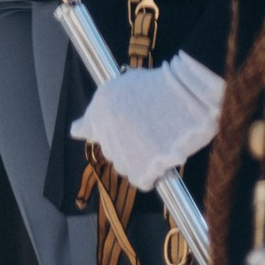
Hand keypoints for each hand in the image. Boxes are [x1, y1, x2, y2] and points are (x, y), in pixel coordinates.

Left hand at [75, 54, 223, 191]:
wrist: (186, 92)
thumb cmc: (164, 86)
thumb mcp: (129, 84)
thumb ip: (111, 105)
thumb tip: (83, 127)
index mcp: (101, 106)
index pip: (84, 127)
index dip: (85, 129)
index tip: (79, 130)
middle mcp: (106, 129)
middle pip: (112, 152)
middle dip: (127, 146)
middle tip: (150, 133)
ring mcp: (122, 149)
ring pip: (126, 168)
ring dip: (141, 162)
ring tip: (161, 141)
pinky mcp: (141, 167)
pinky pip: (143, 181)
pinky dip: (153, 176)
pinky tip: (164, 158)